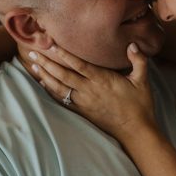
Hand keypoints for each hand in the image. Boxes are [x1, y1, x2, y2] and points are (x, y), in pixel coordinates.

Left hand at [29, 43, 157, 142]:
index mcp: (103, 80)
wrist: (135, 131)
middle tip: (32, 53)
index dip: (64, 54)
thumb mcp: (143, 80)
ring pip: (59, 87)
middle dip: (46, 63)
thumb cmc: (140, 105)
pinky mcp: (83, 111)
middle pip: (63, 75)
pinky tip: (43, 83)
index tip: (51, 44)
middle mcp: (90, 90)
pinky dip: (51, 91)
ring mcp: (84, 102)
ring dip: (45, 76)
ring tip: (33, 65)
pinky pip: (63, 99)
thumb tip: (133, 44)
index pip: (79, 64)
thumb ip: (139, 60)